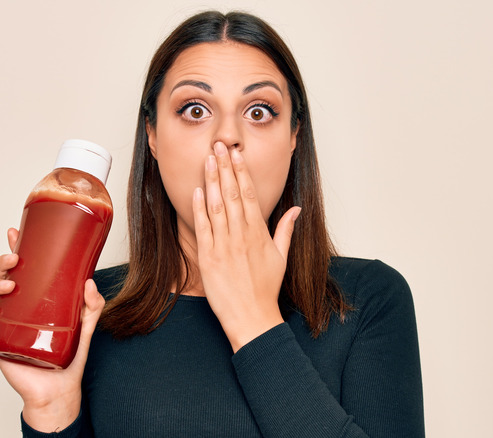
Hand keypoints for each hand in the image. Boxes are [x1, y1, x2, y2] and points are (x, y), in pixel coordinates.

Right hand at [0, 228, 104, 431]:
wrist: (60, 388)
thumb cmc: (69, 355)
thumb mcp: (86, 324)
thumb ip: (92, 304)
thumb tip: (90, 282)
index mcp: (34, 297)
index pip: (21, 268)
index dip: (15, 247)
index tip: (14, 231)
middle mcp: (16, 306)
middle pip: (2, 277)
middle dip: (3, 263)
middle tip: (14, 258)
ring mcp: (4, 322)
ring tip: (8, 285)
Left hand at [192, 142, 300, 351]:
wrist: (252, 318)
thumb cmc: (266, 289)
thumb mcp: (281, 257)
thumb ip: (286, 230)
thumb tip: (296, 209)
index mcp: (259, 233)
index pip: (250, 194)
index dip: (241, 172)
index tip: (235, 154)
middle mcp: (242, 235)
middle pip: (233, 194)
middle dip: (224, 168)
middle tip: (219, 146)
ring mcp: (224, 246)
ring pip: (217, 206)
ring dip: (211, 181)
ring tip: (207, 160)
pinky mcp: (209, 258)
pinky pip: (203, 228)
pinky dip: (199, 209)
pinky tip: (196, 192)